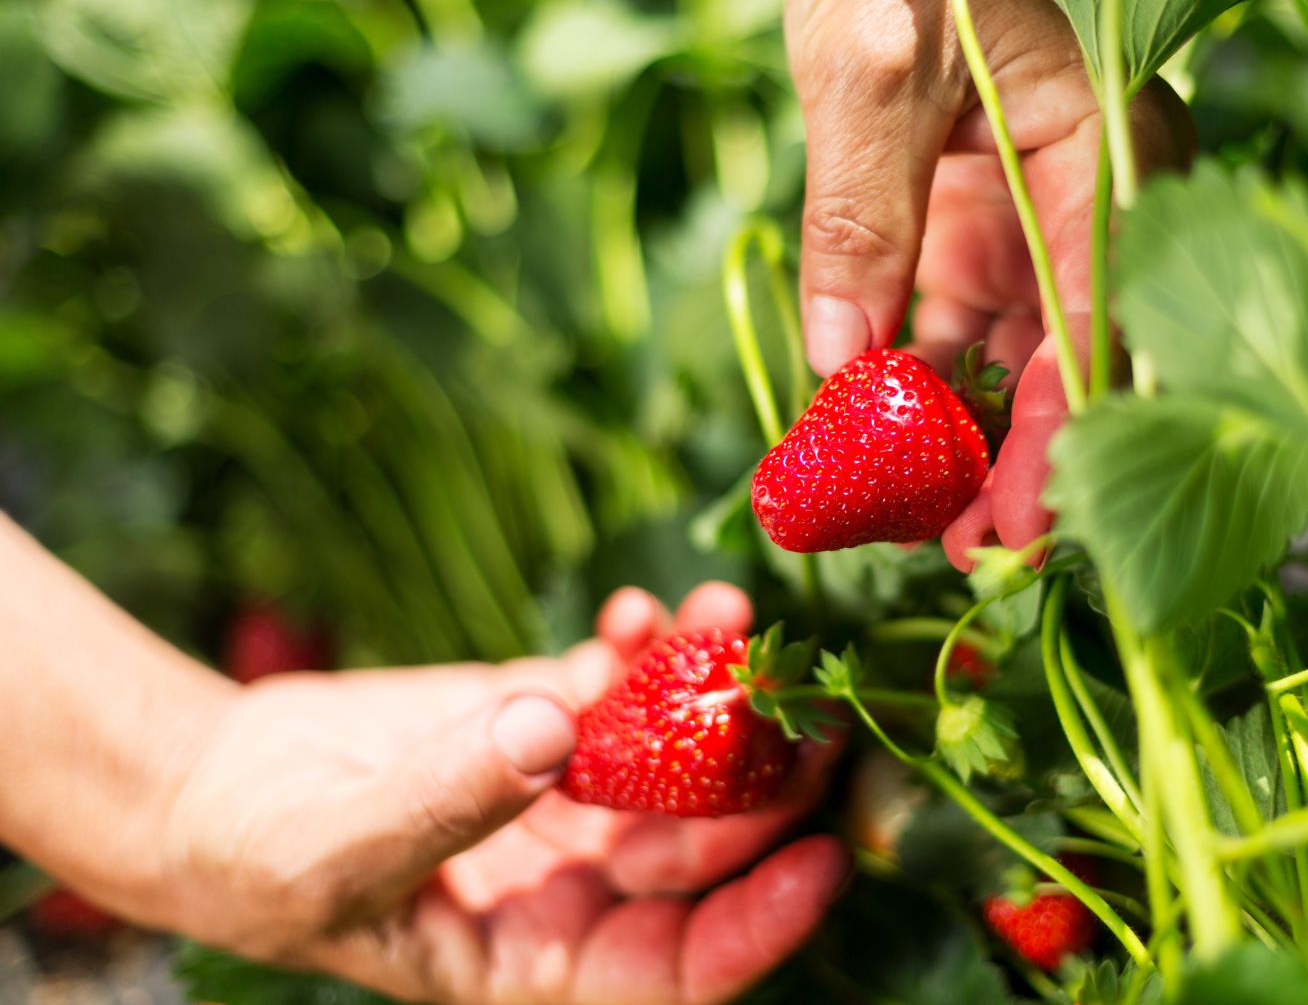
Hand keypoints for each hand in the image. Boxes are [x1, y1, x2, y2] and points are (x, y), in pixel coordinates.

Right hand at [153, 582, 844, 1004]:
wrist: (212, 785)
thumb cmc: (256, 859)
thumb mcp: (337, 853)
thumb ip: (442, 803)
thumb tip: (551, 734)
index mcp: (539, 960)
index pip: (677, 968)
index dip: (758, 925)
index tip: (824, 861)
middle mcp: (575, 885)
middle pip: (700, 849)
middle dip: (760, 780)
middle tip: (799, 701)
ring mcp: (566, 798)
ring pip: (673, 756)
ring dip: (711, 689)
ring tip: (730, 614)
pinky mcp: (541, 719)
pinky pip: (615, 687)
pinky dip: (637, 648)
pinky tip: (642, 609)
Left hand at [771, 0, 1192, 566]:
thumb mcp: (873, 78)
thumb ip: (863, 213)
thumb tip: (846, 365)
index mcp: (1105, 153)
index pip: (1100, 314)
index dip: (1067, 428)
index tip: (1027, 521)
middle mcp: (1081, 204)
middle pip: (1067, 359)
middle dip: (1022, 461)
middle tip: (969, 552)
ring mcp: (1025, 227)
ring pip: (1010, 364)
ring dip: (966, 445)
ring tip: (919, 524)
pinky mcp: (968, 240)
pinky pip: (950, 338)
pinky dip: (916, 395)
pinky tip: (880, 453)